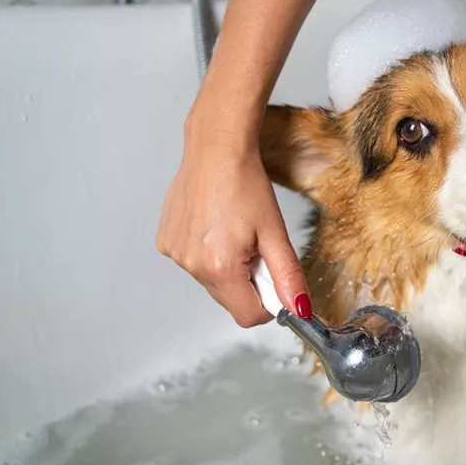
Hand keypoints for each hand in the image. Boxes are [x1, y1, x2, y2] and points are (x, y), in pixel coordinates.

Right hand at [156, 128, 310, 326]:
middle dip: (247, 281)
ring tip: (234, 230)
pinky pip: (193, 261)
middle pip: (229, 299)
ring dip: (227, 266)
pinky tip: (215, 224)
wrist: (215, 148)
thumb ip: (288, 276)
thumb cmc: (245, 182)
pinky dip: (207, 251)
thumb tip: (300, 308)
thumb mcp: (275, 232)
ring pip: (211, 280)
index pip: (248, 316)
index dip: (267, 303)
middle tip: (256, 246)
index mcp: (221, 267)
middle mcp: (191, 265)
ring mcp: (174, 254)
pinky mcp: (165, 241)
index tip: (272, 278)